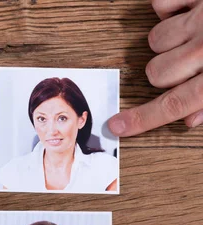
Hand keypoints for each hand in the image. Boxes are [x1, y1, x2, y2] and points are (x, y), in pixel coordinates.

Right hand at [108, 0, 202, 136]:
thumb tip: (190, 120)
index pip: (174, 105)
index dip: (142, 119)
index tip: (115, 127)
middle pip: (155, 72)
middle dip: (166, 71)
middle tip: (189, 63)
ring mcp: (201, 17)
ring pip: (155, 40)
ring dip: (169, 40)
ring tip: (194, 34)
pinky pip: (161, 4)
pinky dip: (169, 8)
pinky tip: (189, 12)